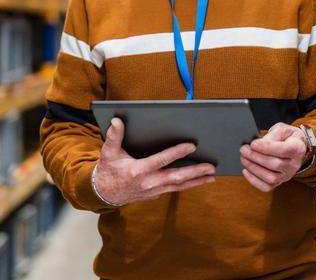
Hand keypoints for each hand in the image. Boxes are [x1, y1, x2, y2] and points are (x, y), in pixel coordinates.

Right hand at [94, 118, 215, 205]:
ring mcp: (153, 190)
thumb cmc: (108, 170)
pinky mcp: (155, 194)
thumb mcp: (108, 152)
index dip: (177, 153)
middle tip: (211, 167)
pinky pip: (174, 189)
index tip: (192, 146)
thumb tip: (117, 121)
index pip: (162, 160)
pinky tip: (199, 180)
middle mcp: (148, 182)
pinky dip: (187, 185)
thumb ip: (114, 136)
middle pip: (176, 177)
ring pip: (178, 186)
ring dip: (196, 181)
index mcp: (138, 170)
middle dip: (195, 172)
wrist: (104, 194)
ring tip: (211, 175)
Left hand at [240, 123, 311, 191]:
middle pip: (275, 164)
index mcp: (297, 148)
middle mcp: (294, 164)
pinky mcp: (280, 182)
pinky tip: (246, 170)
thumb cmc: (286, 136)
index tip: (253, 144)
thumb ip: (272, 135)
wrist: (295, 146)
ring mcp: (287, 175)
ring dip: (253, 168)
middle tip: (244, 149)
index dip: (266, 148)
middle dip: (256, 157)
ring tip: (244, 158)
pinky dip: (254, 180)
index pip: (282, 150)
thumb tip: (258, 143)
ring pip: (271, 178)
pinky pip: (267, 187)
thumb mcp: (281, 129)